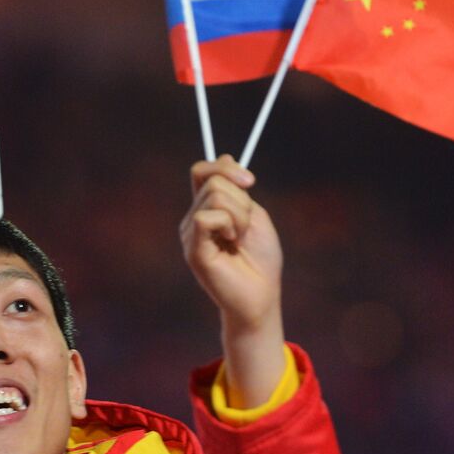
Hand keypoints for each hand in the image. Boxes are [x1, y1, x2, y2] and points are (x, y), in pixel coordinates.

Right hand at [181, 155, 285, 407]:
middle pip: (214, 180)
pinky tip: (232, 242)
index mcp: (207, 208)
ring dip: (240, 214)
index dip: (225, 167)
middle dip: (242, 199)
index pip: (203, 171)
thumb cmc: (261, 259)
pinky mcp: (193, 249)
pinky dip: (228, 224)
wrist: (262, 295)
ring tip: (240, 238)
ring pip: (214, 195)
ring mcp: (190, 233)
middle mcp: (194, 218)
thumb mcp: (255, 214)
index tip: (250, 181)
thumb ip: (237, 188)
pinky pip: (206, 217)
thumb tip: (225, 158)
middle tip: (247, 228)